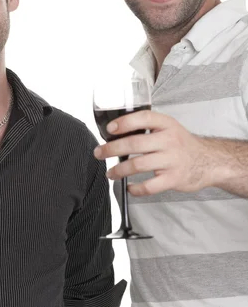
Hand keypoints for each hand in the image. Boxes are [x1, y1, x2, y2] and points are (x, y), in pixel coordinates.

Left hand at [94, 110, 215, 195]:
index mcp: (166, 124)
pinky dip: (136, 188)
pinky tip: (129, 187)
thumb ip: (147, 127)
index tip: (109, 129)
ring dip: (119, 170)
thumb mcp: (168, 128)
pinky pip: (150, 186)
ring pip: (138, 165)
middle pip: (135, 143)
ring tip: (110, 173)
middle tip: (99, 153)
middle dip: (112, 148)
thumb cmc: (181, 144)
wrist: (208, 161)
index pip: (143, 118)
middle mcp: (169, 140)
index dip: (125, 122)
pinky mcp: (174, 179)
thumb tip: (115, 132)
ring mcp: (172, 160)